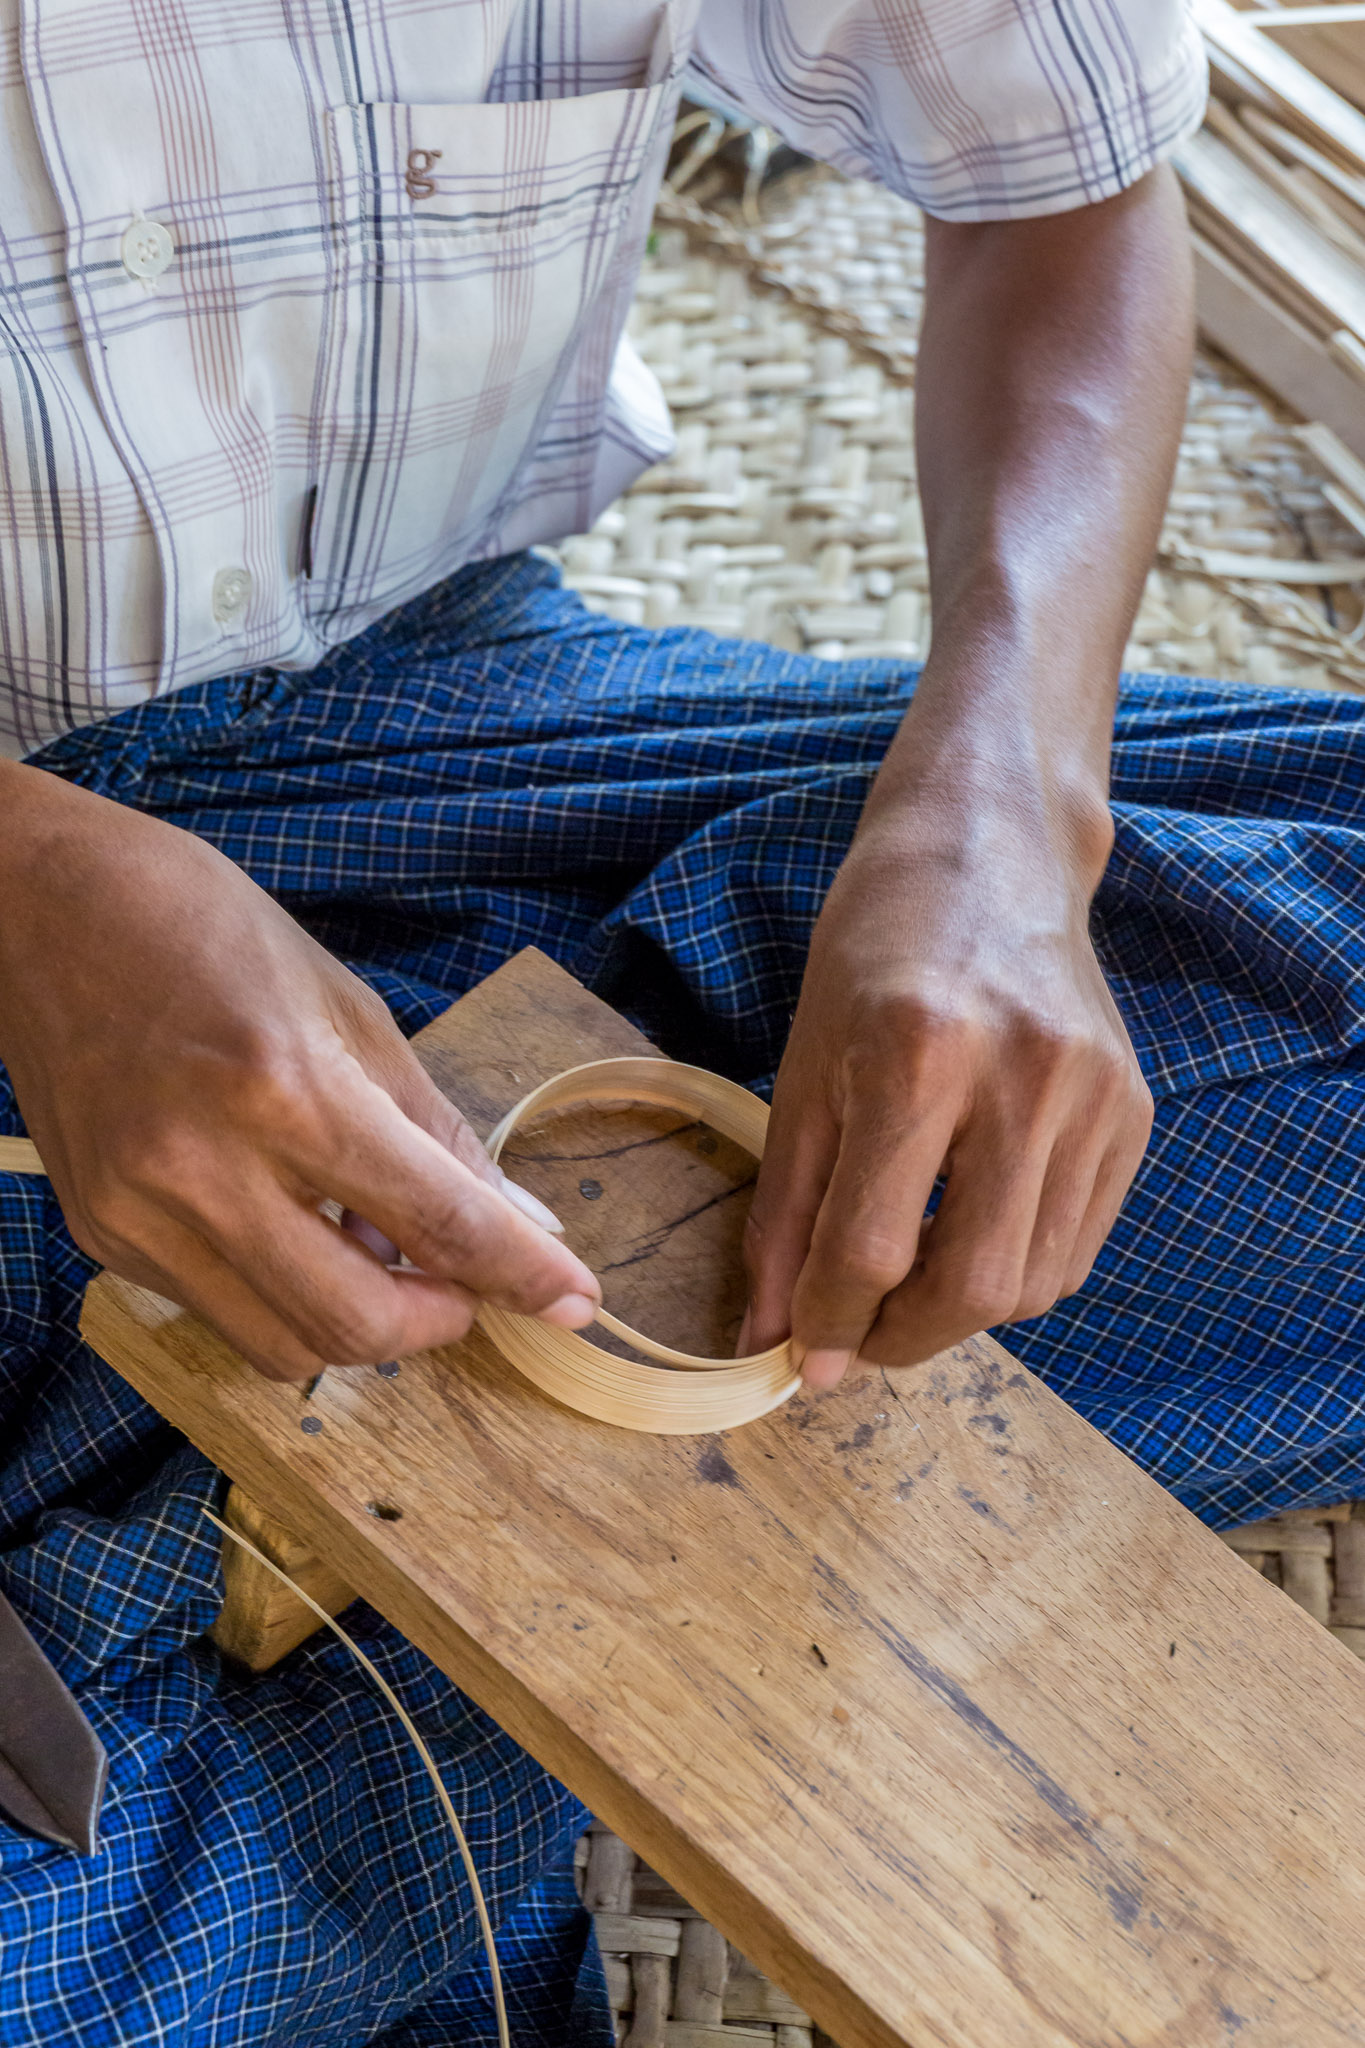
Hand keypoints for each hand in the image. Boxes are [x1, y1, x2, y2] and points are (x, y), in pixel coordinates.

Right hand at [0, 763, 600, 1379]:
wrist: (38, 907)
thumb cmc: (203, 927)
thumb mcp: (349, 1007)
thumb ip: (433, 1129)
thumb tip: (512, 1219)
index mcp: (283, 1090)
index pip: (436, 1221)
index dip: (520, 1276)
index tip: (576, 1303)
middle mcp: (202, 1169)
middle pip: (353, 1325)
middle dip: (434, 1324)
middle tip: (465, 1286)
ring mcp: (139, 1214)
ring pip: (281, 1346)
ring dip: (358, 1324)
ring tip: (378, 1252)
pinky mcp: (102, 1234)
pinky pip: (219, 1310)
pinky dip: (282, 1294)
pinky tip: (299, 1230)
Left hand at [740, 784, 1151, 1386]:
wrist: (986, 853)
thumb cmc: (872, 955)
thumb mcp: (803, 1074)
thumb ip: (787, 1217)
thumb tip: (775, 1341)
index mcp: (916, 1055)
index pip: (872, 1247)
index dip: (830, 1324)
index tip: (806, 1355)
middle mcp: (1020, 1076)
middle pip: (973, 1287)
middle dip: (904, 1340)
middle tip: (859, 1336)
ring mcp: (1092, 1095)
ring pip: (1034, 1284)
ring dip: (961, 1315)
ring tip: (908, 1282)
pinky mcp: (1133, 1109)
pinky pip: (1077, 1247)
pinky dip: (1017, 1273)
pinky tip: (968, 1236)